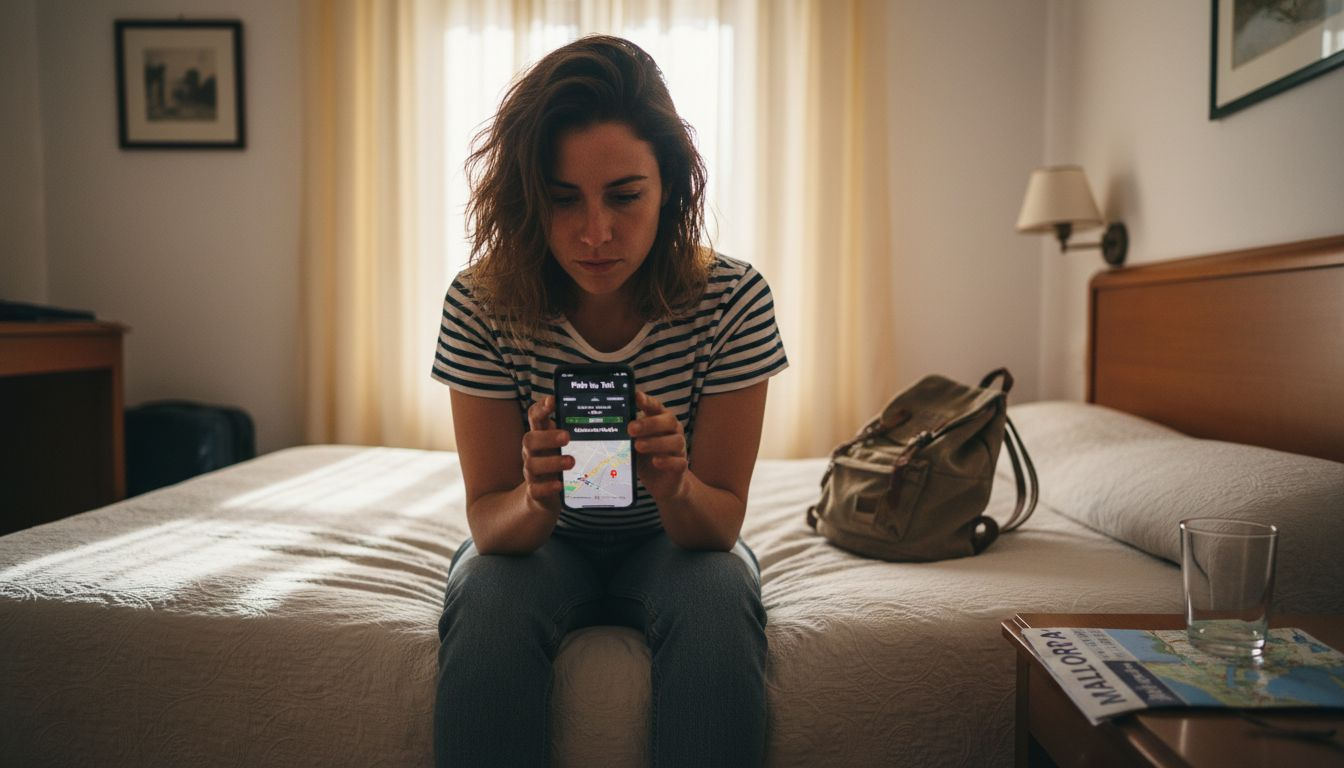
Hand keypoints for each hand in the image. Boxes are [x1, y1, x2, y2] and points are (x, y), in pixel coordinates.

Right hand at [521, 396, 572, 514]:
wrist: (544, 496)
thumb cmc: (560, 464)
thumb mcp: (567, 447)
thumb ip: (577, 432)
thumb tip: (604, 413)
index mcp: (541, 436)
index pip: (535, 417)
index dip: (541, 408)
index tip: (553, 400)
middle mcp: (533, 452)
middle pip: (529, 439)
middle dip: (548, 437)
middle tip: (567, 436)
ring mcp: (532, 472)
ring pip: (532, 464)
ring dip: (552, 462)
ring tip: (571, 461)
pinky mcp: (534, 491)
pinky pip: (536, 489)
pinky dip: (547, 487)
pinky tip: (560, 484)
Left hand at [630, 390, 690, 502]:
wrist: (663, 483)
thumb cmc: (646, 457)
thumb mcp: (635, 443)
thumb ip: (629, 432)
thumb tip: (611, 420)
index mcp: (661, 421)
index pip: (656, 407)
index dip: (648, 401)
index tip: (637, 396)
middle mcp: (673, 432)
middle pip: (669, 421)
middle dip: (650, 423)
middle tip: (631, 428)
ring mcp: (679, 449)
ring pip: (676, 441)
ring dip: (656, 442)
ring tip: (638, 446)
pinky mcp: (681, 467)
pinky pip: (679, 462)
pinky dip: (667, 461)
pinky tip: (656, 462)